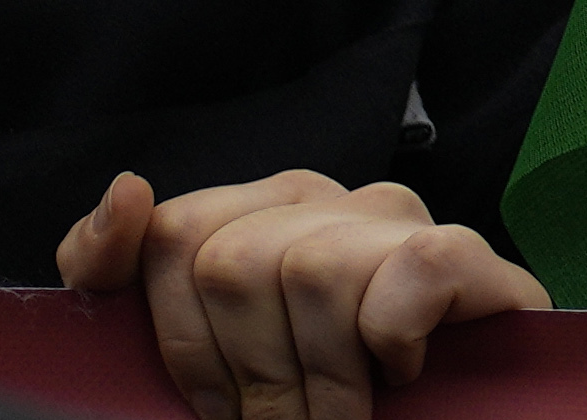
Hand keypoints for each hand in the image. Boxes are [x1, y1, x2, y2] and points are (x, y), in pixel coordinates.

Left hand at [56, 166, 544, 419]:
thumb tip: (130, 189)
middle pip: (233, 261)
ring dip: (323, 382)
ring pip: (313, 269)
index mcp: (259, 214)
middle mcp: (329, 202)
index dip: (180, 341)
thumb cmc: (300, 400)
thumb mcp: (188, 349)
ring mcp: (399, 223)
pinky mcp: (469, 257)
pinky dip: (394, 336)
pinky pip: (414, 268)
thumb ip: (116, 269)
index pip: (173, 232)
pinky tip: (402, 372)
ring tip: (340, 416)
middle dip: (250, 374)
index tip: (215, 404)